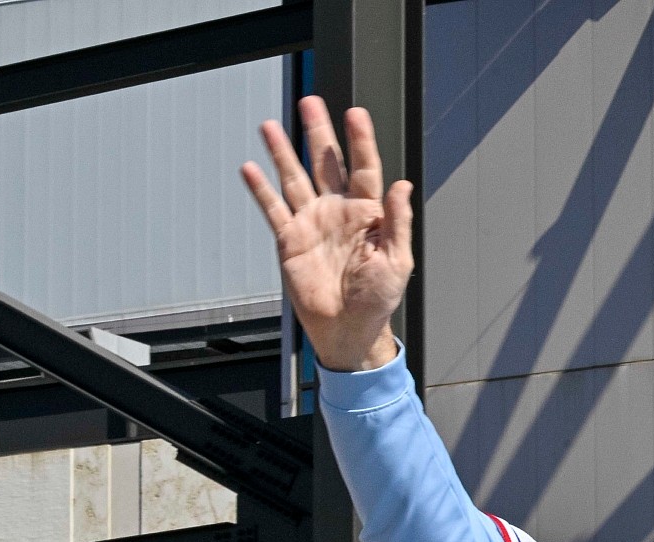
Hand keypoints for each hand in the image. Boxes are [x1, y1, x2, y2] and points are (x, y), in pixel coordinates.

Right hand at [242, 97, 413, 371]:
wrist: (349, 329)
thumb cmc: (377, 298)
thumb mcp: (398, 261)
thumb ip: (398, 222)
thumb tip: (403, 185)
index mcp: (367, 213)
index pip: (364, 168)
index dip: (360, 141)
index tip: (355, 114)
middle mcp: (337, 211)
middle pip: (326, 163)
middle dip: (318, 132)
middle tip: (311, 102)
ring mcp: (311, 222)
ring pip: (294, 178)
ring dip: (282, 151)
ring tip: (270, 125)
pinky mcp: (289, 239)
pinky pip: (273, 209)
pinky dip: (261, 189)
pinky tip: (250, 167)